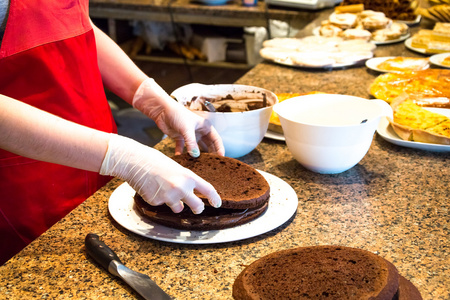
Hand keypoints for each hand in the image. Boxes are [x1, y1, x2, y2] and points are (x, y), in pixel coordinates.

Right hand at [100, 134, 221, 213]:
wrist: (136, 161)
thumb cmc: (155, 161)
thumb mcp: (177, 168)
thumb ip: (186, 181)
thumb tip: (191, 193)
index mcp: (188, 176)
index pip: (208, 189)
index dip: (215, 198)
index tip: (217, 203)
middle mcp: (181, 188)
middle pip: (197, 206)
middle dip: (198, 208)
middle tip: (197, 208)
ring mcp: (169, 196)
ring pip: (178, 209)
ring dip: (175, 204)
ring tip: (165, 189)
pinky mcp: (156, 202)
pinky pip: (162, 205)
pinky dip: (158, 199)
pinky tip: (152, 188)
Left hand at [132, 78, 224, 156]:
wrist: (162, 110)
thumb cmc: (177, 114)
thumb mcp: (187, 129)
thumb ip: (192, 143)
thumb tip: (196, 156)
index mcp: (205, 127)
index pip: (216, 139)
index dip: (219, 149)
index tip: (221, 158)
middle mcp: (199, 131)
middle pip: (208, 145)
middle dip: (210, 154)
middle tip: (211, 165)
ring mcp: (190, 135)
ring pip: (196, 148)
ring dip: (196, 155)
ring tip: (198, 164)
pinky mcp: (180, 138)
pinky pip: (183, 148)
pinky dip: (182, 154)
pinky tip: (181, 160)